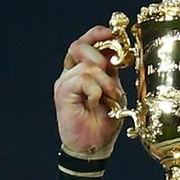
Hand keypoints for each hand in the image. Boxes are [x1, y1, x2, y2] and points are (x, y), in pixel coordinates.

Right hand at [55, 26, 126, 154]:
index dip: (98, 34)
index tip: (114, 34)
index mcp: (84, 70)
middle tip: (111, 76)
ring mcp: (64, 82)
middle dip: (100, 56)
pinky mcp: (62, 92)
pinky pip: (82, 78)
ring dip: (104, 80)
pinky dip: (95, 90)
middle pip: (79, 45)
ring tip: (110, 97)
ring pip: (86, 64)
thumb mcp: (114, 90)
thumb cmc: (104, 122)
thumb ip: (111, 70)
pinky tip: (96, 102)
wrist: (94, 145)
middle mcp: (71, 73)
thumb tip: (117, 49)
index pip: (86, 41)